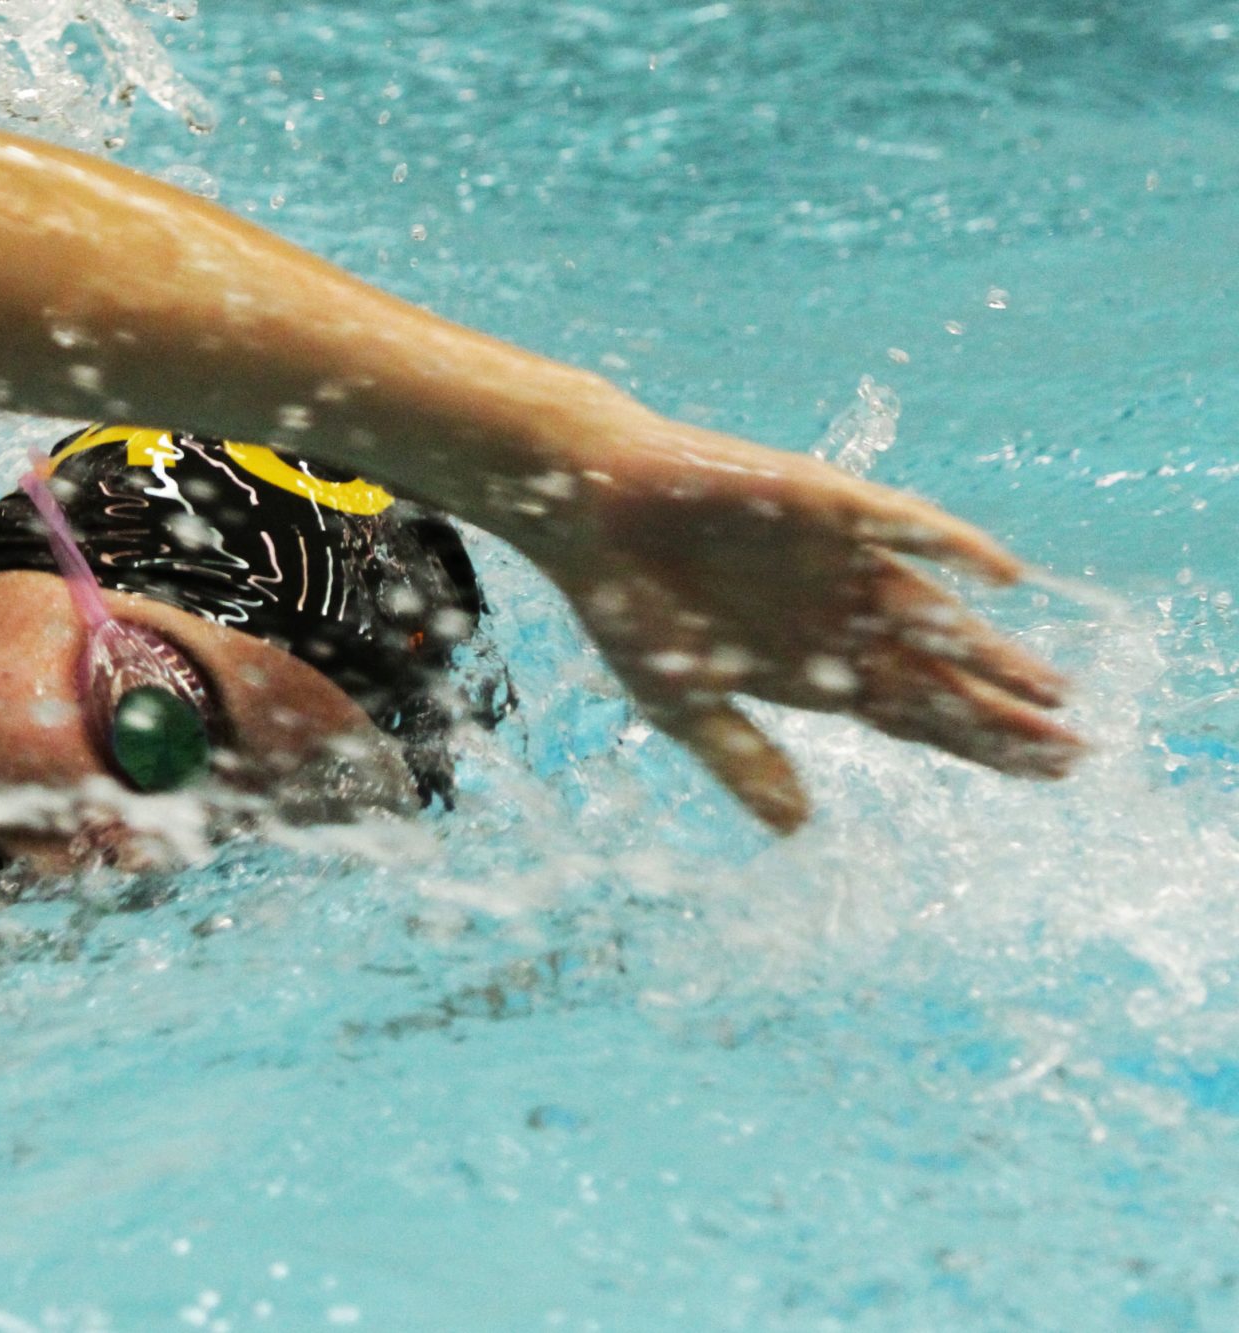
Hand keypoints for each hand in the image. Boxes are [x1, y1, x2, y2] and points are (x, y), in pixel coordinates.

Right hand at [510, 412, 1081, 831]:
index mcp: (810, 664)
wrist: (586, 506)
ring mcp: (838, 560)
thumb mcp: (682, 701)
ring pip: (934, 613)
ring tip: (1055, 690)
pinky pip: (903, 527)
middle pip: (940, 675)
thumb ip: (743, 759)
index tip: (1044, 777)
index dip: (978, 745)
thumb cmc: (626, 602)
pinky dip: (953, 548)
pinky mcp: (824, 506)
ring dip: (991, 650)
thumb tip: (799, 829)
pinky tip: (1004, 576)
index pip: (915, 713)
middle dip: (1005, 715)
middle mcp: (839, 614)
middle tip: (1077, 753)